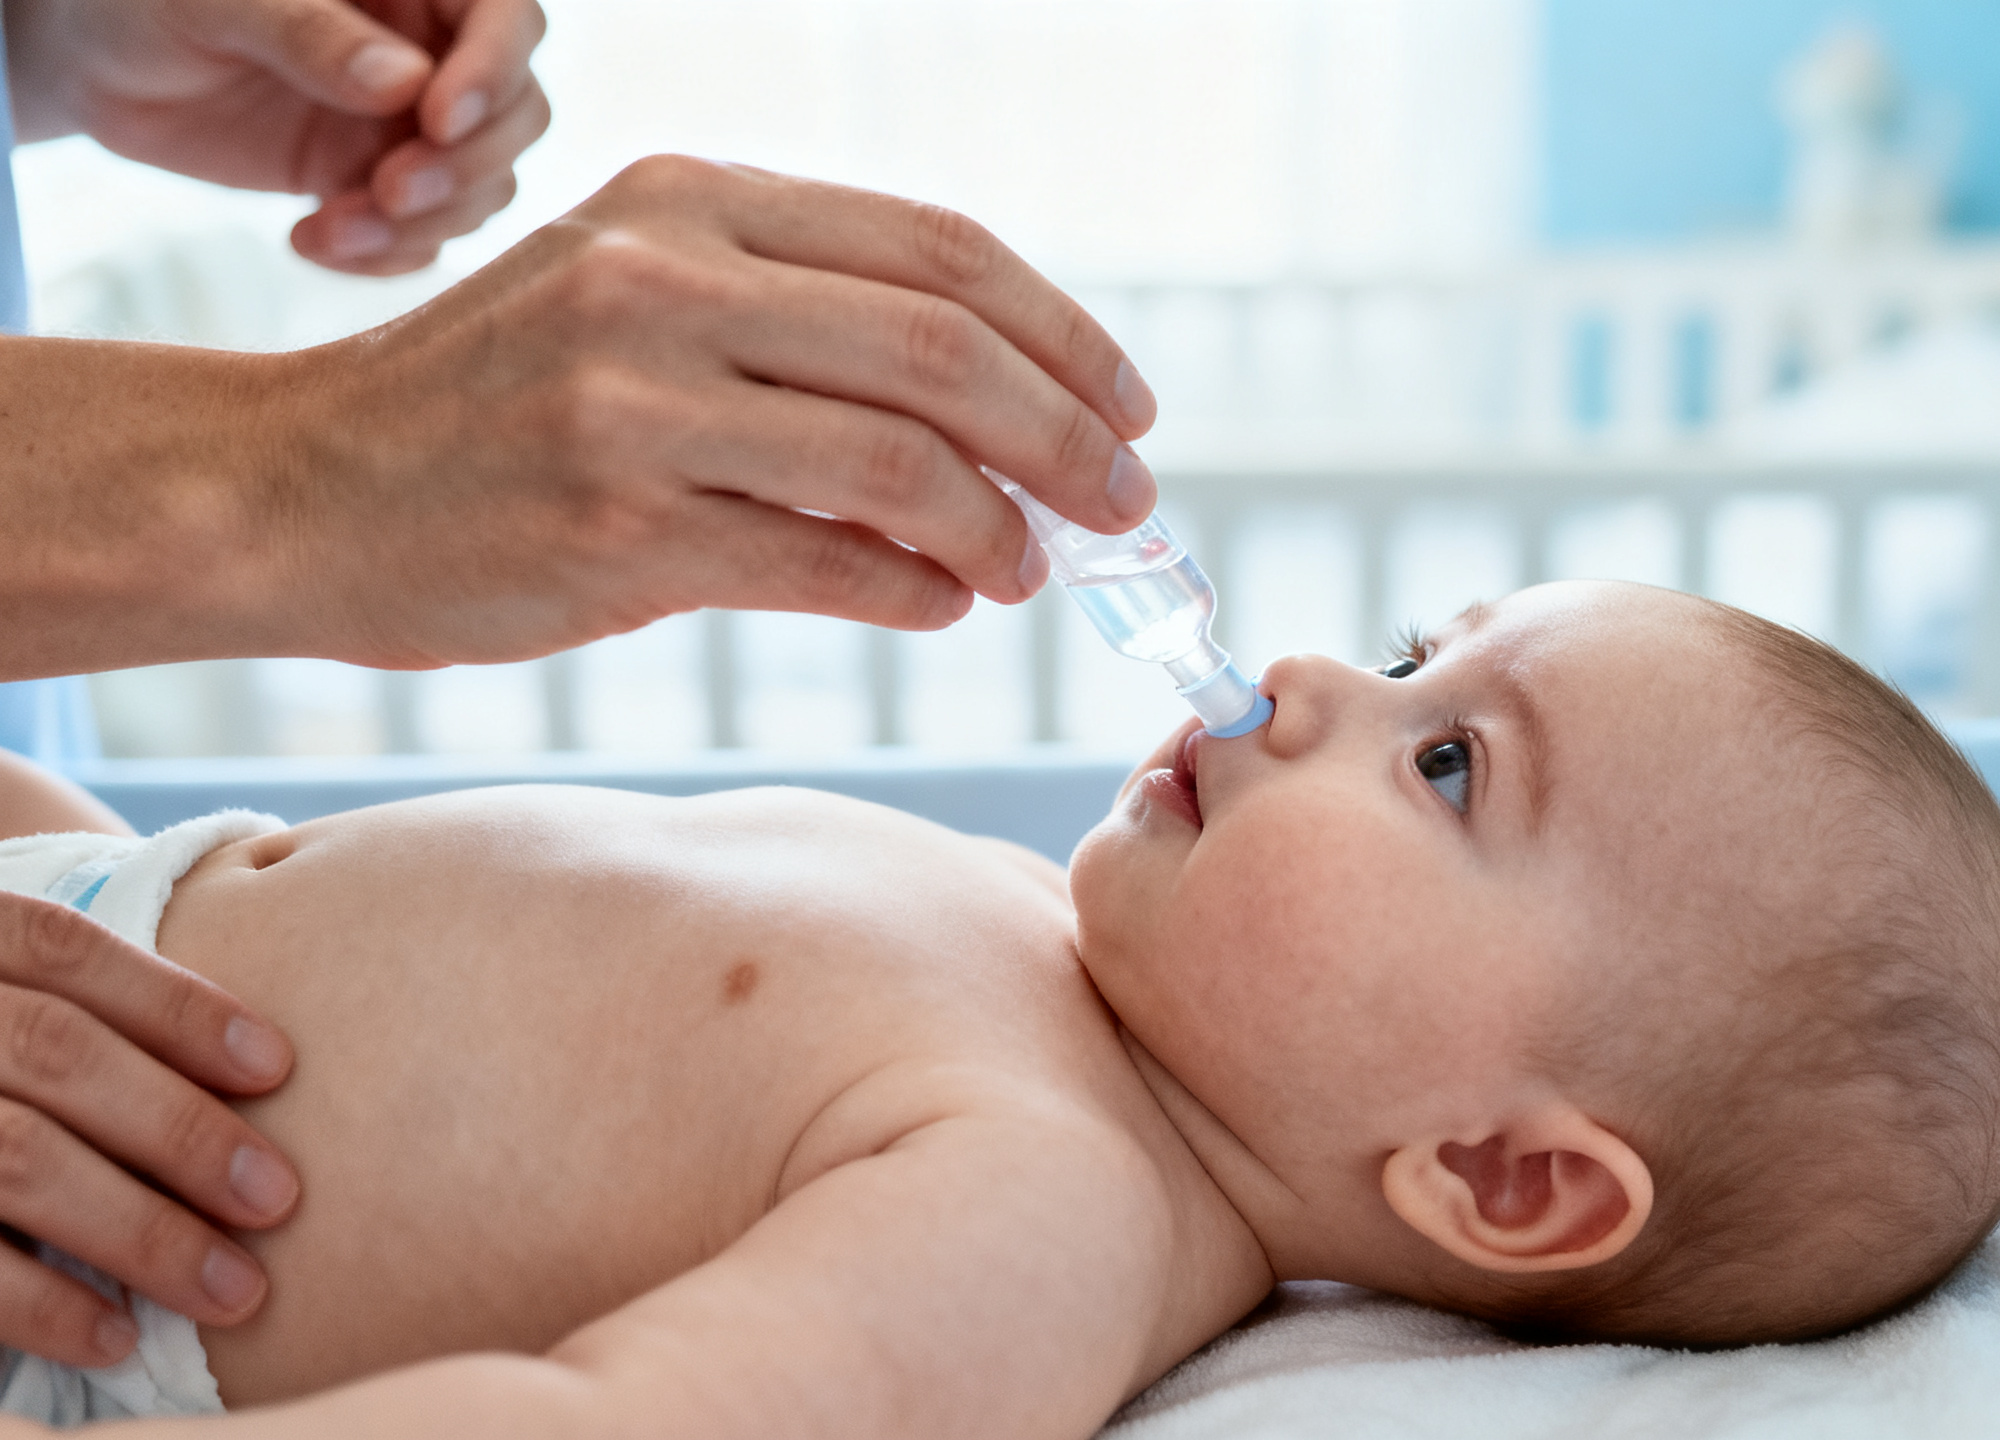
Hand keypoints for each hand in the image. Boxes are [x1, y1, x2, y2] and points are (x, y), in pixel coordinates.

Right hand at [0, 895, 297, 1367]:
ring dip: (141, 1231)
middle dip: (179, 1127)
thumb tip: (258, 1071)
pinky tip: (118, 1337)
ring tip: (234, 1289)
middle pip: (56, 1053)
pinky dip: (44, 1306)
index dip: (175, 1006)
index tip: (278, 1066)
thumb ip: (89, 1025)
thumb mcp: (12, 1017)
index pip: (64, 951)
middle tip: (279, 1199)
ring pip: (18, 1157)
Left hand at [2, 0, 548, 273]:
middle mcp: (428, 51)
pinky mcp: (376, 182)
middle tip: (389, 191)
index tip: (437, 120)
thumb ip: (310, 34)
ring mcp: (408, 123)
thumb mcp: (217, 2)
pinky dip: (386, 256)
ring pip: (482, 183)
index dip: (494, 71)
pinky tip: (313, 242)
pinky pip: (425, 234)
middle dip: (467, 166)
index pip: (505, 19)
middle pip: (517, 113)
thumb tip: (405, 83)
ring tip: (332, 229)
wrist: (96, 65)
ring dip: (426, 223)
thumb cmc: (148, 1)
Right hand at [248, 159, 1161, 663]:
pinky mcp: (616, 529)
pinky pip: (826, 566)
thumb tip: (1009, 411)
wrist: (298, 489)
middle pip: (946, 351)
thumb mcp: (635, 293)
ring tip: (1025, 569)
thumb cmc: (497, 402)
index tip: (1127, 407)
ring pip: (902, 464)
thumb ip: (802, 319)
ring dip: (1000, 531)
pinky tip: (940, 604)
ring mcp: (635, 404)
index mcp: (691, 200)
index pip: (941, 250)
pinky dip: (915, 591)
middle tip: (1123, 503)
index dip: (1064, 334)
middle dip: (1068, 438)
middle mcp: (666, 280)